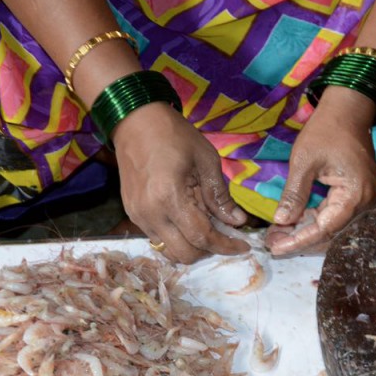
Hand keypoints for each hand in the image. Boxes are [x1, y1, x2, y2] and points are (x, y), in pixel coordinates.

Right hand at [112, 102, 250, 262]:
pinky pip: (158, 238)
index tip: (243, 246)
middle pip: (184, 254)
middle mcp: (150, 213)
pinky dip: (177, 238)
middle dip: (210, 250)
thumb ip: (220, 196)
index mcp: (169, 197)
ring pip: (169, 251)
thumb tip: (238, 221)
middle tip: (227, 237)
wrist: (135, 121)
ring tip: (208, 228)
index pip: (202, 237)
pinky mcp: (132, 214)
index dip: (225, 245)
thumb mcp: (206, 160)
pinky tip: (189, 221)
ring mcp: (138, 216)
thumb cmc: (174, 135)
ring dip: (192, 247)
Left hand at [265, 87, 375, 255]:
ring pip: (332, 226)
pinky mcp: (358, 195)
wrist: (349, 110)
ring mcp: (364, 200)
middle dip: (300, 239)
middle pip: (331, 233)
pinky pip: (336, 215)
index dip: (299, 240)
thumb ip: (294, 194)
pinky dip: (314, 220)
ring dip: (306, 231)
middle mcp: (365, 202)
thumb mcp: (304, 161)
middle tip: (271, 243)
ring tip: (277, 234)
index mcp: (355, 194)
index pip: (325, 228)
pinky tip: (293, 221)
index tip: (275, 248)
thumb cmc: (326, 130)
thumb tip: (281, 221)